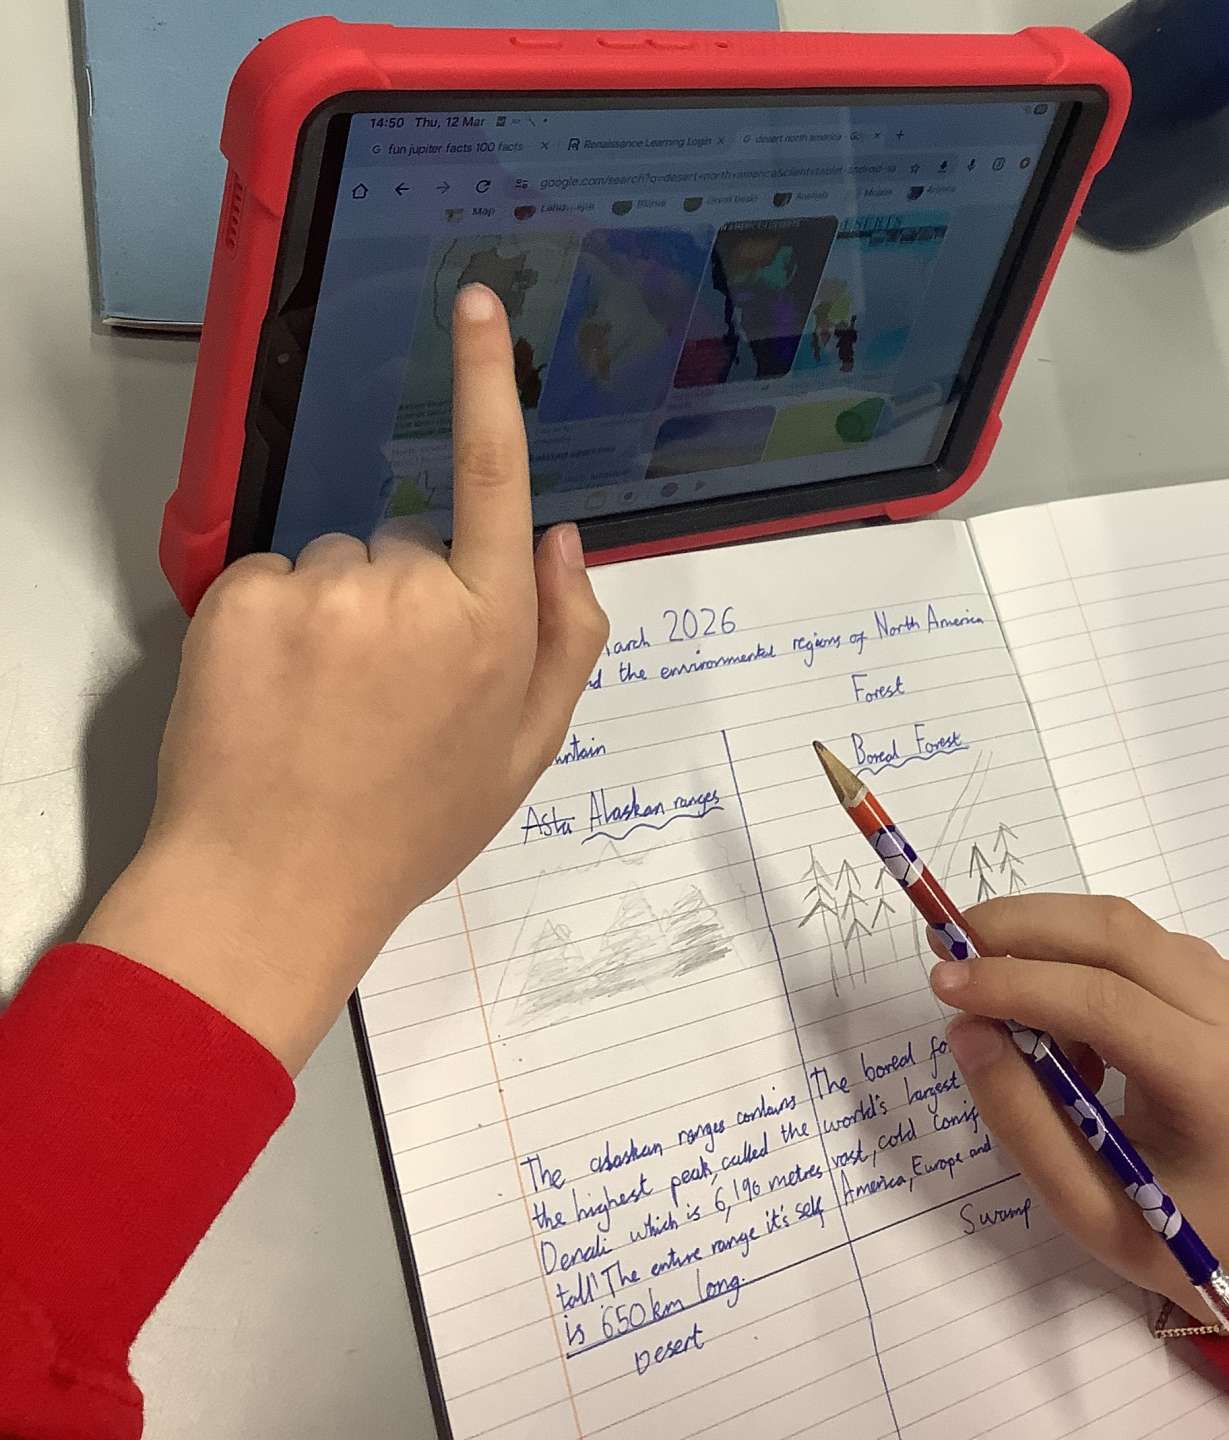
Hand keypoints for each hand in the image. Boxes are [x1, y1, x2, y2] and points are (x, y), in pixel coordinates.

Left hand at [82, 284, 608, 1073]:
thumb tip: (564, 537)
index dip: (486, 384)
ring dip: (335, 613)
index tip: (476, 304)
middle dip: (402, 599)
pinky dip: (274, 621)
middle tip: (380, 696)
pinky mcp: (244, 598)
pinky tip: (275, 694)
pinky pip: (273, 578)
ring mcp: (323, 592)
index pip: (496, 478)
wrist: (273, 888)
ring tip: (324, 705)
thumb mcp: (523, 756)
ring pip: (338, 561)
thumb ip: (566, 641)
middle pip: (408, 543)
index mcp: (493, 630)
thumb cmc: (408, 830)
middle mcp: (413, 594)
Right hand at [929, 895, 1228, 1314]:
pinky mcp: (1218, 985)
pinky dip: (1078, 957)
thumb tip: (966, 1030)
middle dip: (1018, 927)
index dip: (1015, 983)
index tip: (942, 982)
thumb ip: (1022, 1122)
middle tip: (948, 944)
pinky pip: (1138, 943)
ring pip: (1124, 927)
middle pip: (1115, 934)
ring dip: (1046, 942)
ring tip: (1000, 999)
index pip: (1105, 1002)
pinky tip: (1060, 1017)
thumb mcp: (1093, 1208)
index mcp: (1209, 1082)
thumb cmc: (1179, 1230)